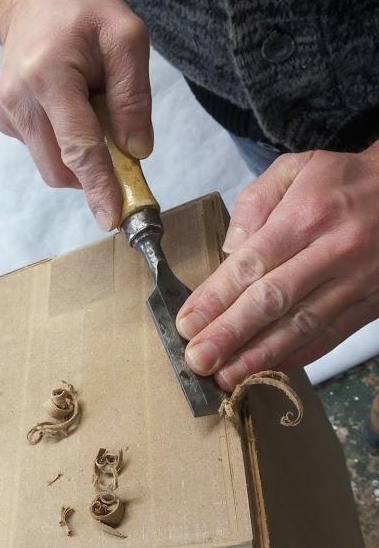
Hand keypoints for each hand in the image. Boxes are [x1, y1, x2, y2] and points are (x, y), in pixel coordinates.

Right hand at [0, 0, 151, 230]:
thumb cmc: (81, 15)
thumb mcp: (126, 36)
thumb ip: (134, 96)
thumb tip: (137, 152)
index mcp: (48, 75)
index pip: (78, 147)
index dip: (98, 187)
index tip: (112, 219)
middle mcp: (19, 100)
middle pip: (62, 168)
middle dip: (95, 175)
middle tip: (122, 150)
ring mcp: (7, 114)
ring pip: (52, 167)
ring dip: (80, 158)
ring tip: (90, 112)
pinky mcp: (5, 121)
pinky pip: (43, 153)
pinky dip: (65, 145)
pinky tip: (68, 109)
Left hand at [175, 147, 378, 389]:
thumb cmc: (342, 182)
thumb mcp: (295, 169)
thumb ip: (254, 203)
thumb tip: (230, 248)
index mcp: (307, 216)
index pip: (251, 264)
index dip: (216, 298)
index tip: (187, 324)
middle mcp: (333, 251)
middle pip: (272, 301)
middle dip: (230, 334)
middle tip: (198, 359)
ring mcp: (355, 282)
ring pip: (301, 326)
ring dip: (260, 356)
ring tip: (226, 378)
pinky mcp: (370, 304)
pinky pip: (330, 336)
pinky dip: (297, 357)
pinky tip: (267, 371)